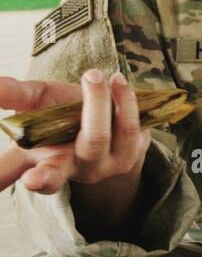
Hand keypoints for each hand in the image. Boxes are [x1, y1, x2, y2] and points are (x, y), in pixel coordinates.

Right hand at [0, 69, 150, 194]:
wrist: (109, 116)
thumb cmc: (62, 113)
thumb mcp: (35, 102)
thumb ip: (14, 96)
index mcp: (40, 161)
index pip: (14, 177)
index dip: (16, 180)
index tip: (19, 182)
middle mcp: (70, 169)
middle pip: (55, 174)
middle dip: (45, 175)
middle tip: (34, 179)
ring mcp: (103, 166)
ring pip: (96, 138)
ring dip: (95, 101)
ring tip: (93, 75)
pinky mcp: (133, 152)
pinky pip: (129, 127)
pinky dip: (124, 100)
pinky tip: (118, 82)